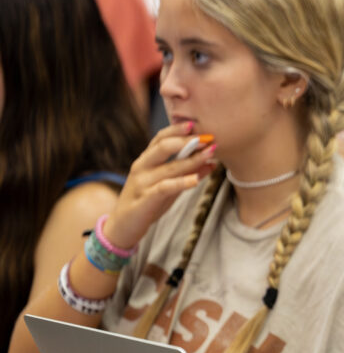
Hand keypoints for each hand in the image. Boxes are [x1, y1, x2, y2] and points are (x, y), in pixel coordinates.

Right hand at [103, 122, 217, 249]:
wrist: (123, 227)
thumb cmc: (147, 203)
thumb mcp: (169, 187)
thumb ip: (187, 174)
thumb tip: (212, 163)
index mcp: (145, 161)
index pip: (160, 138)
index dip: (177, 130)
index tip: (196, 125)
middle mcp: (141, 168)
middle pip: (162, 147)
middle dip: (187, 141)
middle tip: (208, 138)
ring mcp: (141, 183)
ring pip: (168, 167)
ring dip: (192, 160)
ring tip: (210, 155)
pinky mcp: (145, 200)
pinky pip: (165, 188)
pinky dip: (181, 182)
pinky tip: (196, 179)